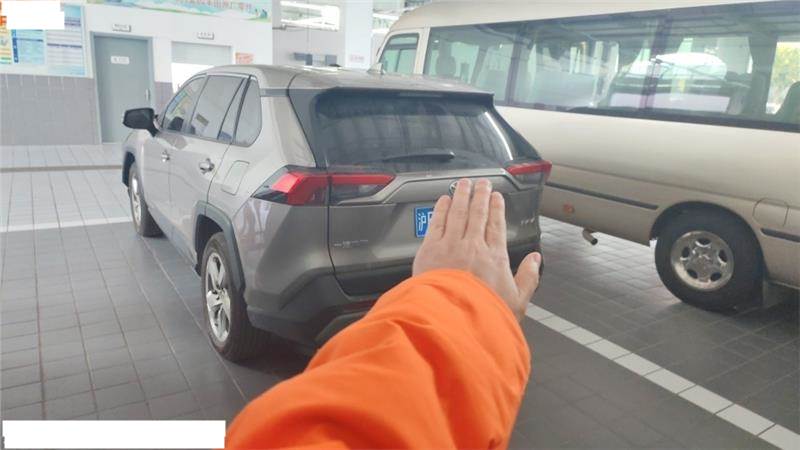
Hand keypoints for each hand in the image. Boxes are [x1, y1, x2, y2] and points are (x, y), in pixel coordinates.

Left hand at [412, 178, 541, 319]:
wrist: (451, 321)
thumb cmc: (483, 316)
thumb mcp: (517, 302)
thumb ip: (528, 278)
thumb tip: (535, 260)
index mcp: (495, 258)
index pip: (496, 225)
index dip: (497, 209)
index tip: (497, 197)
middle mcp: (473, 247)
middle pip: (478, 214)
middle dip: (480, 196)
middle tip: (482, 183)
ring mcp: (450, 246)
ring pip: (458, 213)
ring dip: (462, 196)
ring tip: (464, 184)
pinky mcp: (430, 251)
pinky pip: (437, 223)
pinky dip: (441, 209)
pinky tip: (443, 200)